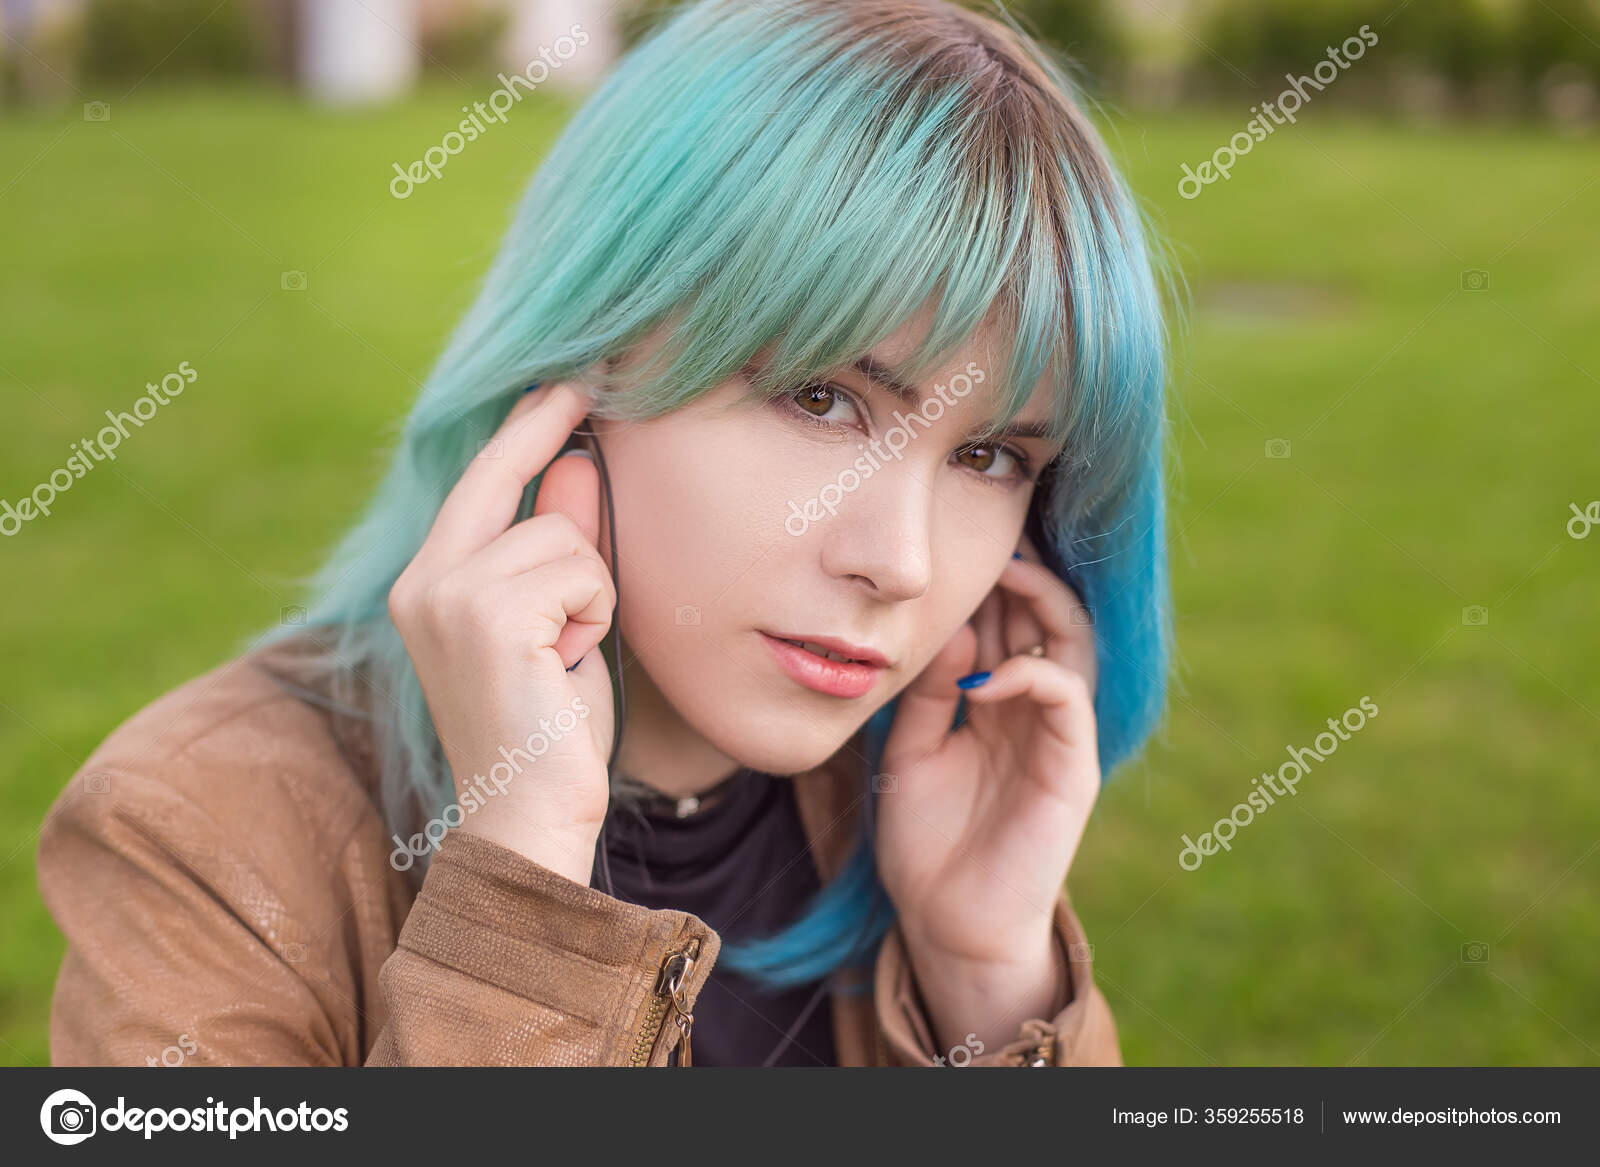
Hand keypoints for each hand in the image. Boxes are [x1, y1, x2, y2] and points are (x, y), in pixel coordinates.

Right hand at [387, 384, 616, 883]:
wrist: (530, 817)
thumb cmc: (550, 725)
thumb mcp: (559, 621)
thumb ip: (560, 544)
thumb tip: (577, 462)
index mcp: (427, 584)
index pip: (478, 483)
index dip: (523, 430)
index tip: (562, 385)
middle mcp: (423, 581)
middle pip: (504, 476)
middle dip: (549, 427)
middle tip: (588, 383)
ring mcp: (448, 595)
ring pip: (566, 536)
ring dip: (593, 592)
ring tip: (568, 652)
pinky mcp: (488, 614)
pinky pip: (583, 568)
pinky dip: (596, 612)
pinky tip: (569, 662)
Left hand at [874, 534, 1099, 1053]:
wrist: (947, 924)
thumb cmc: (927, 842)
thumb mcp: (909, 751)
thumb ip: (928, 693)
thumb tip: (947, 632)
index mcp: (995, 702)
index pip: (1008, 620)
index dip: (989, 581)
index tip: (953, 547)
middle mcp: (1032, 710)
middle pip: (1044, 617)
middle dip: (1018, 574)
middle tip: (986, 542)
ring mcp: (1057, 736)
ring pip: (1072, 643)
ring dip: (1042, 603)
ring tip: (1005, 574)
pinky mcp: (1072, 768)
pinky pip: (1067, 699)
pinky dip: (1031, 673)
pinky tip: (984, 675)